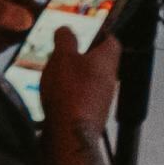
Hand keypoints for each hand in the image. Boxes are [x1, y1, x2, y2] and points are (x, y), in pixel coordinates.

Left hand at [0, 0, 91, 53]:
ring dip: (57, 14)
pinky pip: (32, 29)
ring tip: (79, 24)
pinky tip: (57, 42)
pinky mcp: (7, 32)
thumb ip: (6, 13)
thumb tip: (29, 19)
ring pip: (41, 8)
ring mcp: (10, 13)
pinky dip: (45, 33)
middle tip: (89, 1)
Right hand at [38, 23, 123, 163]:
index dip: (99, 32)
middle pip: (99, 61)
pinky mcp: (91, 116)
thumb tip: (67, 29)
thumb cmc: (69, 91)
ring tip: (53, 74)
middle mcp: (110, 80)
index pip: (111, 40)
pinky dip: (70, 94)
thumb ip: (65, 40)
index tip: (84, 29)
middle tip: (61, 52)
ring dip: (74, 76)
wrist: (70, 135)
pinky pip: (81, 98)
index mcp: (107, 60)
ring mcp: (102, 100)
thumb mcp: (63, 57)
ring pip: (89, 80)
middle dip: (81, 55)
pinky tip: (53, 96)